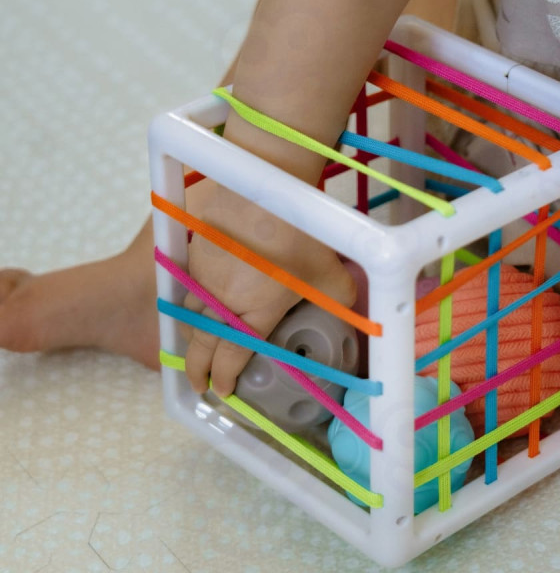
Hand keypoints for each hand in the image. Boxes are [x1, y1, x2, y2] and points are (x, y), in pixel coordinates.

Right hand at [183, 183, 355, 396]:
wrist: (261, 193)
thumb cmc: (298, 237)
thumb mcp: (332, 275)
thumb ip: (339, 299)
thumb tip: (349, 309)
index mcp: (253, 317)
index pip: (232, 358)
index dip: (225, 378)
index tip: (223, 390)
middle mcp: (222, 304)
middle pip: (201, 346)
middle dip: (197, 370)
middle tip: (197, 384)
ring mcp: (203, 279)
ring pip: (189, 317)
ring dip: (190, 337)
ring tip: (194, 348)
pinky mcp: (195, 254)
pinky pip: (186, 287)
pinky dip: (188, 302)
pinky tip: (194, 300)